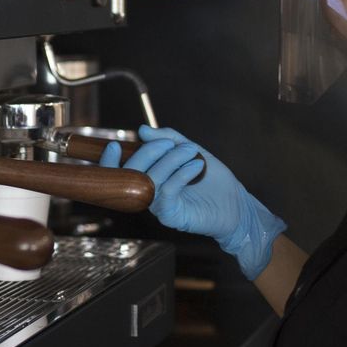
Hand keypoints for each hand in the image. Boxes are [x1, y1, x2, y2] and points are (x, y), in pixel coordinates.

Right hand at [100, 125, 284, 279]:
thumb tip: (142, 130)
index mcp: (147, 178)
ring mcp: (158, 206)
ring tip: (191, 151)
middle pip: (132, 173)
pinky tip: (196, 166)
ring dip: (170, 161)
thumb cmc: (213, 180)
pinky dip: (180, 174)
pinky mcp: (171, 216)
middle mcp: (147, 194)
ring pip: (150, 180)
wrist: (236, 204)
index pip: (118, 172)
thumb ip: (168, 139)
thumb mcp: (191, 150)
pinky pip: (167, 192)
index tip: (115, 144)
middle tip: (173, 144)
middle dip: (150, 152)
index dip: (109, 161)